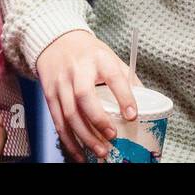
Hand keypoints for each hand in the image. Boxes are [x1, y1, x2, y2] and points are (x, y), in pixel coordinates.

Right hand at [36, 30, 139, 161]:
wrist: (56, 41)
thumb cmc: (88, 53)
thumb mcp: (109, 57)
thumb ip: (125, 78)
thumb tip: (145, 103)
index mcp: (99, 59)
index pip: (113, 77)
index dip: (124, 96)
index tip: (132, 115)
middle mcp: (77, 70)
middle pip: (84, 97)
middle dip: (98, 120)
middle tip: (112, 137)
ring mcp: (61, 83)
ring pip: (69, 114)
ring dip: (85, 137)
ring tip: (101, 151)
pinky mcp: (49, 95)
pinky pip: (58, 122)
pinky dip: (69, 141)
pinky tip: (79, 154)